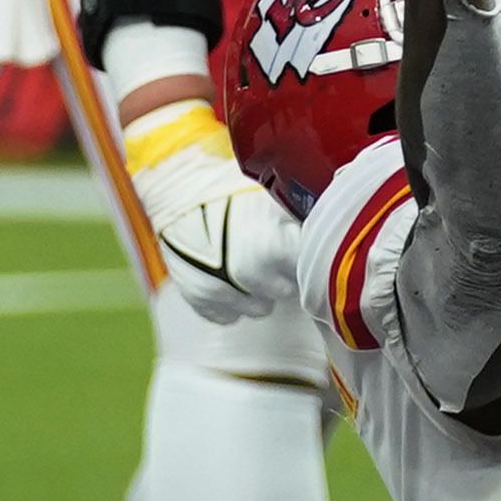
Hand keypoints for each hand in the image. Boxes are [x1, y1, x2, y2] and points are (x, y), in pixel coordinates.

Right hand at [124, 96, 297, 321]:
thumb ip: (297, 221)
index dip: (311, 258)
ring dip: (259, 290)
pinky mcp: (200, 301)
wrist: (173, 186)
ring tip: (249, 259)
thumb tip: (327, 231)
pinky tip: (228, 273)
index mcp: (274, 248)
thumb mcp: (270, 195)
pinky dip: (232, 299)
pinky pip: (229, 315)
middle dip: (284, 274)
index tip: (306, 247)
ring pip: (260, 308)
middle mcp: (249, 277)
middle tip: (276, 250)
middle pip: (287, 291)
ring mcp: (223, 293)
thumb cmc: (226, 185)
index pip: (311, 271)